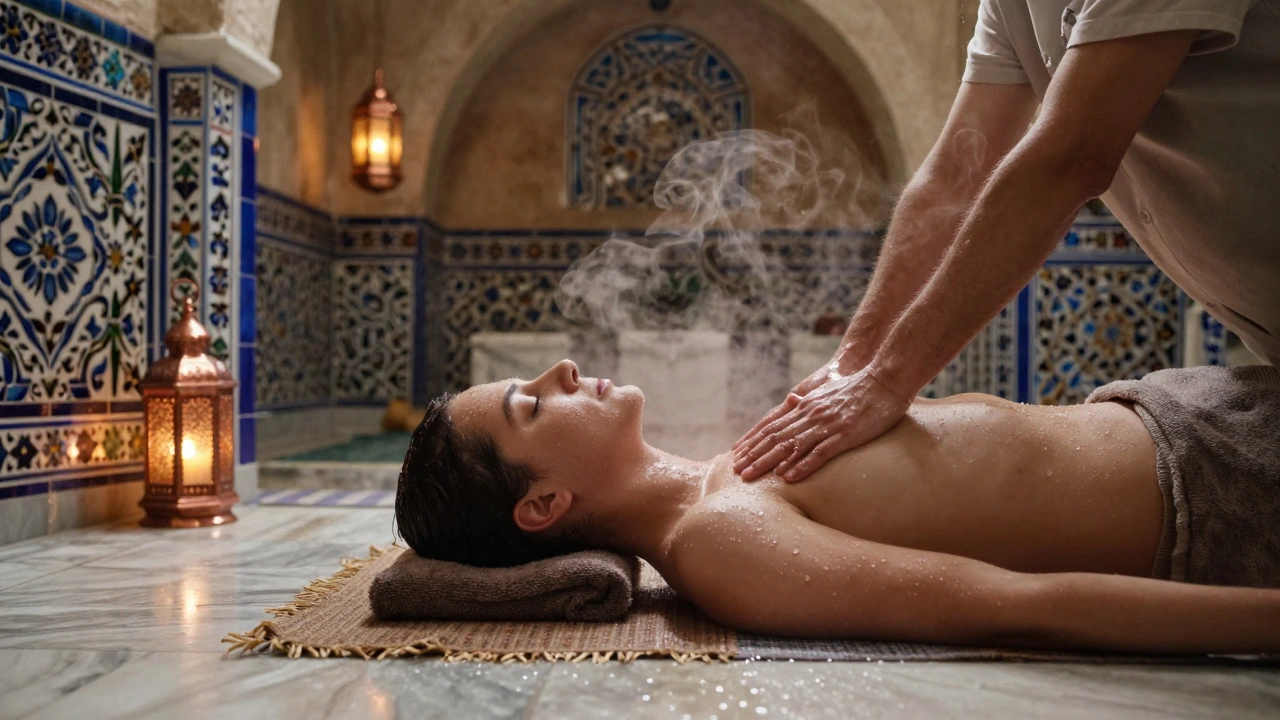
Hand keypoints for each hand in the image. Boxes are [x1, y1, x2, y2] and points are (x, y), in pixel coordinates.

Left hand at [732, 367, 910, 482]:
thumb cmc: (858, 386)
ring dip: (768, 462)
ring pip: (790, 445)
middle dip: (753, 454)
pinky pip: (819, 452)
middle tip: (736, 470)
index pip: (771, 425)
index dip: (752, 440)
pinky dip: (802, 465)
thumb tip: (791, 401)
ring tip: (751, 476)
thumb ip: (807, 400)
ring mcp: (826, 424)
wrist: (885, 379)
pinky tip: (788, 477)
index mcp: (805, 405)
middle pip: (774, 437)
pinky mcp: (845, 433)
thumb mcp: (826, 391)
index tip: (736, 453)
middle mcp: (810, 414)